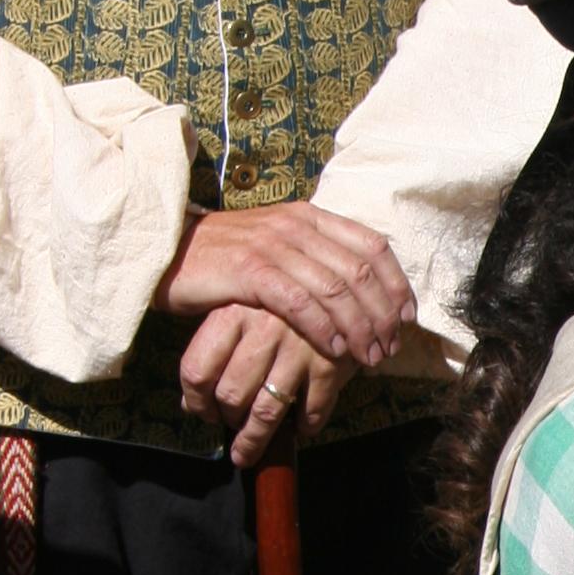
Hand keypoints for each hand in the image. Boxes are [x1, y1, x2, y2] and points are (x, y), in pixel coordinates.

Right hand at [153, 203, 415, 369]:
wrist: (165, 251)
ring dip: (360, 328)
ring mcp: (274, 246)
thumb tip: (363, 293)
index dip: (398, 284)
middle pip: (361, 272)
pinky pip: (300, 302)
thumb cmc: (225, 257)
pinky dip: (324, 328)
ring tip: (370, 357)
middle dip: (383, 315)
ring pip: (336, 290)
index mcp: (312, 217)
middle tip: (391, 348)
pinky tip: (336, 350)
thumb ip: (318, 258)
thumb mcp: (279, 246)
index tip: (408, 318)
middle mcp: (298, 226)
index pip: (373, 246)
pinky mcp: (249, 271)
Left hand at [179, 307, 360, 468]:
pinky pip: (310, 411)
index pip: (197, 370)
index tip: (204, 412)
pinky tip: (300, 426)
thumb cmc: (286, 305)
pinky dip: (304, 426)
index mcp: (232, 313)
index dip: (196, 401)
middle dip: (228, 420)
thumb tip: (192, 404)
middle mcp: (263, 329)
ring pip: (266, 411)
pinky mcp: (331, 364)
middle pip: (230, 394)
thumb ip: (216, 350)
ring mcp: (299, 348)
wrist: (346, 289)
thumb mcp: (245, 311)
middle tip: (233, 425)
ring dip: (255, 439)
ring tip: (249, 451)